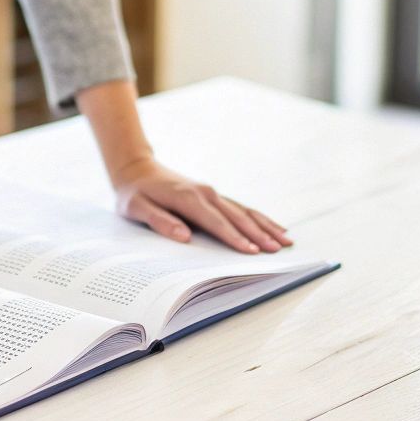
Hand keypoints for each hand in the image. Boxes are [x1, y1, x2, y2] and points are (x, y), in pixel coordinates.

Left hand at [108, 158, 293, 253]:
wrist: (136, 169)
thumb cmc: (134, 193)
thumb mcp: (136, 208)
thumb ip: (159, 221)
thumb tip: (184, 237)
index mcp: (187, 198)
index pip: (215, 222)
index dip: (234, 238)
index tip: (251, 251)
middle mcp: (205, 193)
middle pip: (236, 217)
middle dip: (257, 235)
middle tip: (276, 251)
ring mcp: (212, 193)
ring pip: (244, 211)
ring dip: (265, 226)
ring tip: (285, 241)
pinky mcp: (214, 196)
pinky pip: (241, 208)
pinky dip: (259, 218)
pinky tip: (275, 227)